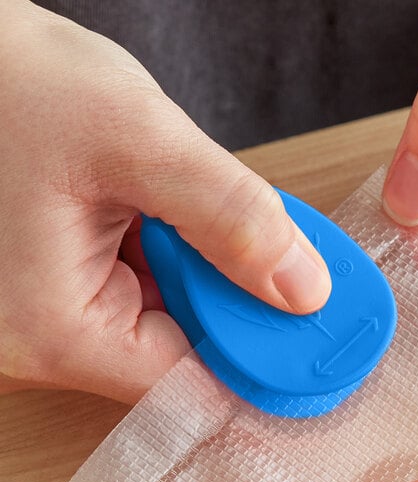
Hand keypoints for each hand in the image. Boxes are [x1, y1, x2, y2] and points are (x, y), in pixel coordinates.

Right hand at [0, 1, 329, 401]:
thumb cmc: (13, 85)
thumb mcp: (136, 139)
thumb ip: (229, 216)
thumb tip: (303, 288)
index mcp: (56, 330)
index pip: (190, 384)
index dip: (260, 356)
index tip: (311, 330)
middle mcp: (51, 341)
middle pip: (186, 352)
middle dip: (236, 298)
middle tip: (275, 250)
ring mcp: (59, 317)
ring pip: (172, 318)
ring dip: (208, 271)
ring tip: (196, 209)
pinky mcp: (70, 289)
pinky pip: (149, 292)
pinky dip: (183, 257)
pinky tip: (177, 215)